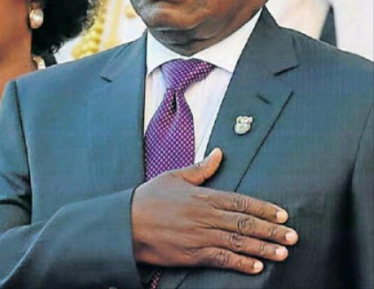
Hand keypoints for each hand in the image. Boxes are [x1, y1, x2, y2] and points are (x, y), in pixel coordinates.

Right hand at [131, 148, 297, 274]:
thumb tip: (219, 153)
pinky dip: (240, 263)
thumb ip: (200, 169)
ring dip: (262, 247)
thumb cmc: (149, 198)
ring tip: (283, 251)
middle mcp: (205, 216)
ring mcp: (199, 236)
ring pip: (237, 241)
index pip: (240, 201)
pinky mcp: (192, 254)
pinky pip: (221, 259)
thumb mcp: (174, 177)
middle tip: (293, 235)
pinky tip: (256, 266)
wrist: (126, 223)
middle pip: (245, 222)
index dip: (264, 208)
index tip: (282, 214)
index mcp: (203, 196)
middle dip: (271, 229)